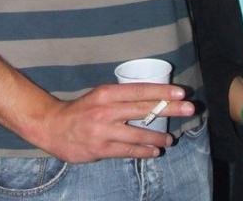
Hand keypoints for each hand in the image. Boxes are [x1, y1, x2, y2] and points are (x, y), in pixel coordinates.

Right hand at [33, 83, 194, 162]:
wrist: (53, 127)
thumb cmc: (82, 109)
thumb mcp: (101, 96)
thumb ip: (122, 97)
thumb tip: (151, 97)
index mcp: (108, 93)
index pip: (140, 90)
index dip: (162, 90)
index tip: (181, 92)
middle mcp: (107, 110)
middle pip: (144, 108)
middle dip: (169, 108)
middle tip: (189, 108)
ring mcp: (104, 130)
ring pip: (138, 134)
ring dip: (158, 137)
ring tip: (171, 139)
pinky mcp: (101, 148)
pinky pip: (128, 151)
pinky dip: (143, 152)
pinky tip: (154, 152)